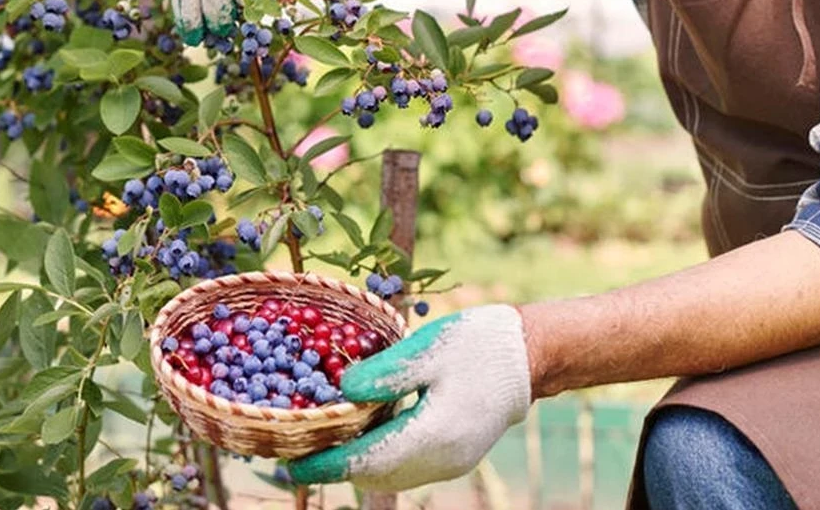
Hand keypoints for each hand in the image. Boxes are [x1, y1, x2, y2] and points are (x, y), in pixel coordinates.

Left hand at [289, 305, 530, 491]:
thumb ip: (385, 373)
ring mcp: (450, 461)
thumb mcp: (427, 349)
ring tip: (323, 442)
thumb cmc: (477, 344)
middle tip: (298, 449)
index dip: (326, 464)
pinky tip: (362, 432)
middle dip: (335, 467)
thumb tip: (342, 391)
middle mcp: (441, 460)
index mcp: (433, 435)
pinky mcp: (454, 453)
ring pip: (390, 474)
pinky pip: (405, 465)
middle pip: (375, 475)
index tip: (290, 464)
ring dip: (355, 463)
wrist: (528, 354)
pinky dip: (378, 455)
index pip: (366, 461)